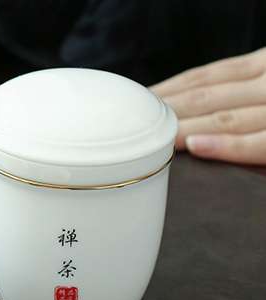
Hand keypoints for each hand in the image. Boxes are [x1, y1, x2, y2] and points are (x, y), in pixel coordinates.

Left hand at [151, 47, 265, 164]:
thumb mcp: (264, 82)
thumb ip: (241, 87)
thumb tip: (193, 101)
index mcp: (262, 64)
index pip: (205, 76)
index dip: (169, 89)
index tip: (142, 101)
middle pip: (205, 98)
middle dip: (167, 112)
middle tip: (135, 125)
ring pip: (222, 118)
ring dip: (184, 129)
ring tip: (152, 140)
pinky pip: (256, 143)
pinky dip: (224, 145)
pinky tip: (196, 146)